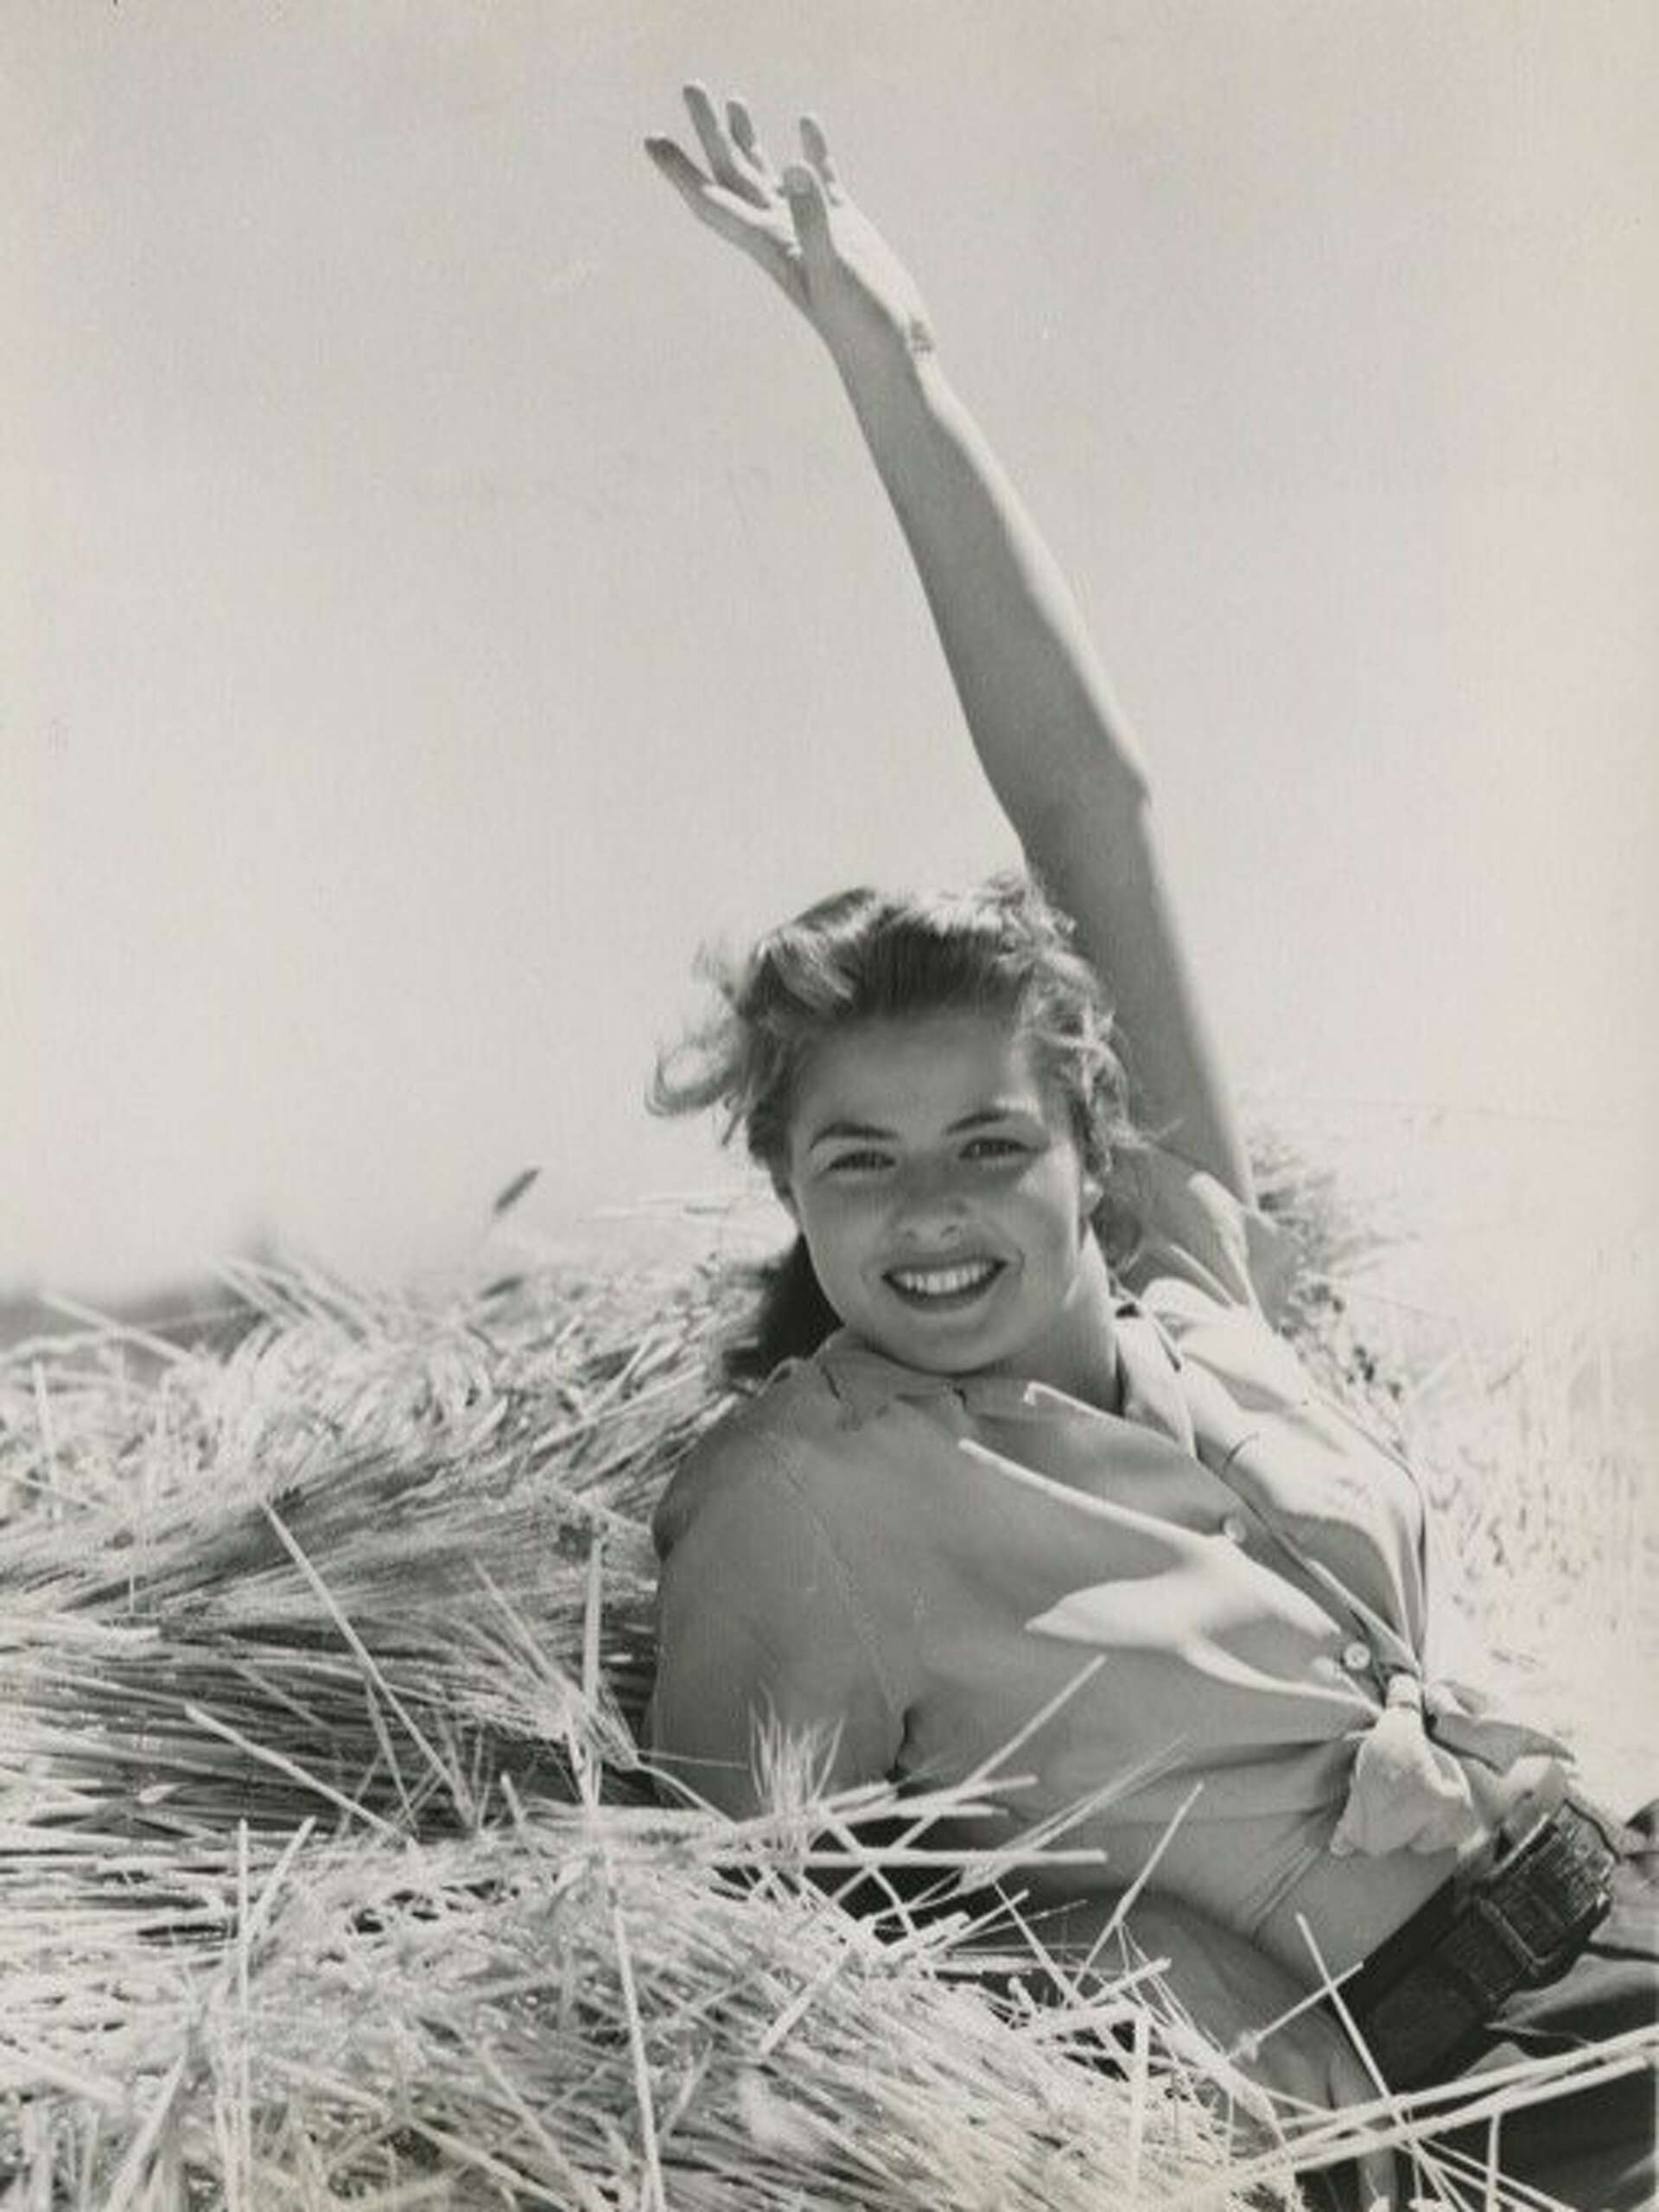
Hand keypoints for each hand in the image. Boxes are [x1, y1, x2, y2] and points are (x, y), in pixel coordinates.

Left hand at [645, 85, 935, 380]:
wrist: (893, 353)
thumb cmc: (862, 324)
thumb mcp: (836, 268)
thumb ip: (814, 218)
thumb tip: (794, 168)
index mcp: (769, 242)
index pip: (713, 200)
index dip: (679, 172)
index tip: (651, 140)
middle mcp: (782, 232)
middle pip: (733, 174)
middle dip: (709, 133)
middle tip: (690, 88)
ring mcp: (813, 227)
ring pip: (769, 174)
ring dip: (747, 139)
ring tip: (733, 101)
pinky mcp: (845, 226)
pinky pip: (819, 179)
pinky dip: (811, 149)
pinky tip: (805, 124)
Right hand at [1089, 1895, 1398, 2207]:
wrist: (1173, 1948)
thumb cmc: (1229, 1974)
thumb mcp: (1291, 2011)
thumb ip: (1315, 2064)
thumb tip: (1326, 2117)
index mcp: (1329, 2042)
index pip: (1372, 2119)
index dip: (1380, 2174)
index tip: (1381, 2205)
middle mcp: (1307, 2064)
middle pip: (1323, 2143)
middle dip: (1306, 2152)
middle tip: (1279, 2135)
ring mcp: (1267, 2078)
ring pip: (1283, 2149)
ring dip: (1269, 2147)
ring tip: (1242, 2110)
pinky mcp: (1229, 2089)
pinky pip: (1244, 2144)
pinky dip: (1236, 2142)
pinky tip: (1220, 2111)